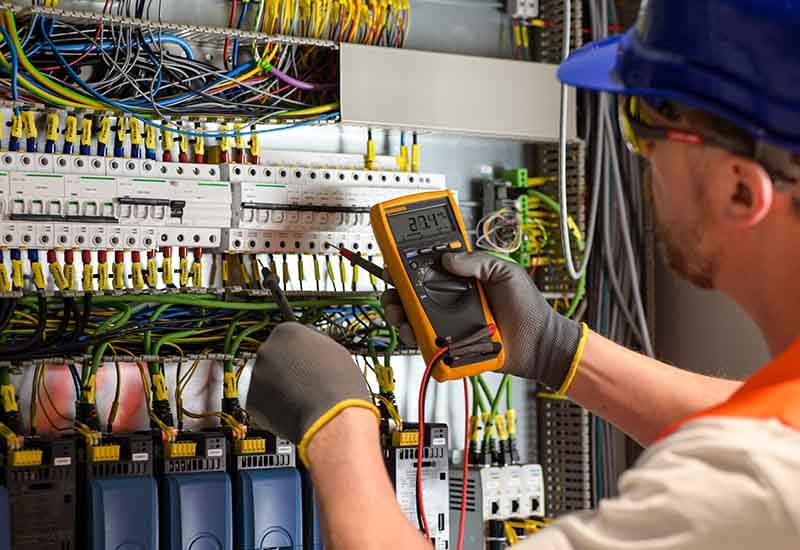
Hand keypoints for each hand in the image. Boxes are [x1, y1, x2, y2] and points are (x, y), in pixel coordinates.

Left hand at [248, 322, 379, 464]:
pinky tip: (289, 408)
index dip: (297, 352)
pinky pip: (259, 399)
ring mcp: (257, 373)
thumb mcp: (335, 350)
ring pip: (265, 378)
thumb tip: (311, 343)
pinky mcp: (250, 398)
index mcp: (288, 331)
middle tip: (302, 381)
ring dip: (276, 386)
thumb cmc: (340, 387)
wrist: (333, 420)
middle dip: (284, 368)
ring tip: (298, 398)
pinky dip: (270, 405)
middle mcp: (267, 348)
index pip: (286, 337)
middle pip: (273, 356)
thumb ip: (315, 342)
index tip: (301, 361)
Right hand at [382, 252, 586, 391]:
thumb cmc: (528, 309)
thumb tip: (448, 258)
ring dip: (399, 313)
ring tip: (399, 311)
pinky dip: (413, 337)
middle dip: (396, 289)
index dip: (410, 261)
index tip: (396, 257)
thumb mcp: (505, 272)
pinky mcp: (449, 345)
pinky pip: (424, 342)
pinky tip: (412, 332)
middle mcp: (451, 301)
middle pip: (413, 293)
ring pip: (412, 317)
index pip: (430, 266)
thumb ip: (478, 261)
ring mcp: (448, 323)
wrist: (538, 344)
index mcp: (463, 280)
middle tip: (393, 288)